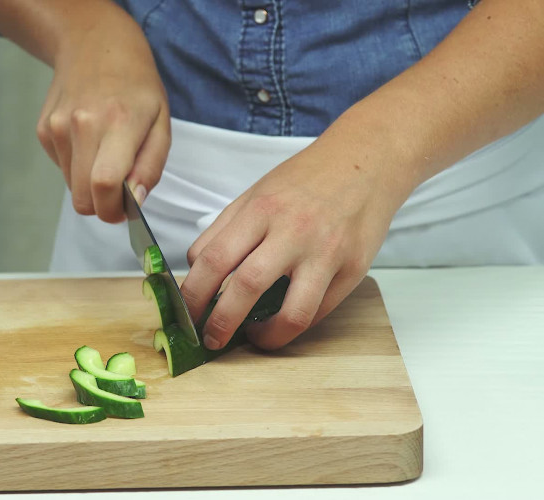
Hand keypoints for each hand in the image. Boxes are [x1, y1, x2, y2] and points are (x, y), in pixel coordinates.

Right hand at [36, 17, 170, 221]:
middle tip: (119, 191)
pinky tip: (88, 138)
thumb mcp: (161, 122)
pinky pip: (61, 168)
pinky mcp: (44, 130)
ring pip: (71, 186)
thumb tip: (134, 200)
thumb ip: (151, 166)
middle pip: (82, 198)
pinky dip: (76, 165)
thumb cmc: (136, 86)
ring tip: (105, 151)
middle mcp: (82, 125)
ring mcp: (58, 127)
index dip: (114, 210)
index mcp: (118, 123)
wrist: (94, 45)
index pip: (105, 185)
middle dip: (101, 205)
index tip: (124, 210)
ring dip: (89, 182)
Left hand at [180, 135, 413, 350]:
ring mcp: (326, 253)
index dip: (194, 294)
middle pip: (246, 286)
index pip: (214, 259)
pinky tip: (282, 320)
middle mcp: (292, 231)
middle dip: (220, 322)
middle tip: (210, 339)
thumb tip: (196, 268)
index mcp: (261, 209)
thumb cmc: (306, 180)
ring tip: (253, 338)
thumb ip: (224, 229)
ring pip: (291, 312)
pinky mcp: (353, 270)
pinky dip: (294, 324)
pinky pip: (318, 311)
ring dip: (265, 337)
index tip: (187, 313)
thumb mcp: (256, 193)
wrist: (367, 161)